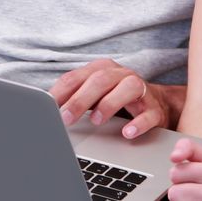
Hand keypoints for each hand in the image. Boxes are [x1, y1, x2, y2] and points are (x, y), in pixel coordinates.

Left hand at [49, 59, 168, 138]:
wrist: (155, 103)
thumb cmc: (114, 97)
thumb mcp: (92, 94)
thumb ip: (72, 97)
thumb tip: (46, 110)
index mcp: (101, 69)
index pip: (76, 76)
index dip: (61, 92)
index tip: (49, 108)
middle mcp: (121, 74)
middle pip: (99, 80)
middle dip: (80, 99)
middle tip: (66, 118)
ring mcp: (140, 89)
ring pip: (127, 89)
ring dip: (109, 104)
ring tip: (95, 120)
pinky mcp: (154, 108)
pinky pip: (148, 113)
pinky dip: (138, 123)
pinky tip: (127, 132)